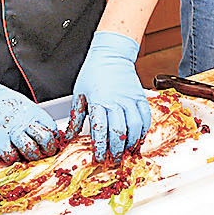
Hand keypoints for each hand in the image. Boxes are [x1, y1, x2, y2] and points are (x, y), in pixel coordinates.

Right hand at [0, 69, 61, 162]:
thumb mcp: (23, 103)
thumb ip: (33, 117)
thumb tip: (42, 130)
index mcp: (33, 111)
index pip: (52, 129)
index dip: (53, 139)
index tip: (50, 143)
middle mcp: (24, 121)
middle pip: (46, 141)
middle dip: (47, 150)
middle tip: (43, 153)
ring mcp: (12, 131)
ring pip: (31, 151)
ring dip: (31, 156)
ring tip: (27, 155)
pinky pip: (12, 156)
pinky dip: (13, 158)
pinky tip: (12, 153)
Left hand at [67, 31, 151, 160]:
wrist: (111, 54)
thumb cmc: (93, 73)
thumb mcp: (79, 95)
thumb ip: (76, 118)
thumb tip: (67, 138)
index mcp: (98, 102)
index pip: (100, 130)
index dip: (100, 147)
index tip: (99, 158)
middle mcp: (116, 101)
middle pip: (119, 132)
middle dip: (117, 150)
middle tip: (114, 160)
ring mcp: (130, 99)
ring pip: (135, 127)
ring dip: (131, 143)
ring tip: (127, 152)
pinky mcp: (140, 97)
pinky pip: (146, 118)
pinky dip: (143, 131)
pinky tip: (138, 138)